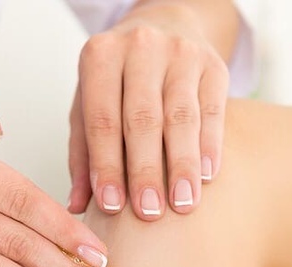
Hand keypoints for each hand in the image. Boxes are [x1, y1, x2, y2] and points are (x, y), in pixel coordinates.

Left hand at [67, 2, 229, 219]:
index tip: (111, 207)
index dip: (106, 166)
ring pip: (182, 117)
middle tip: (148, 213)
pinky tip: (208, 177)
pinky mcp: (214, 66)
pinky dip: (210, 146)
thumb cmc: (119, 82)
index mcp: (100, 56)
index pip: (102, 119)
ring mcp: (181, 53)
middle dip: (145, 171)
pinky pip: (213, 111)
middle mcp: (140, 48)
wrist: (165, 28)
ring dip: (182, 165)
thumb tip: (77, 206)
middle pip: (143, 119)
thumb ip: (83, 156)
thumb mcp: (89, 107)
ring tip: (182, 204)